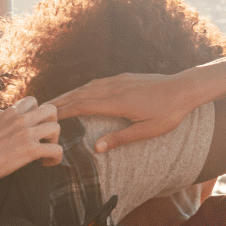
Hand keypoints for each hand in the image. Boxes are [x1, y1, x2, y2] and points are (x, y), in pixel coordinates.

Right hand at [0, 97, 61, 181]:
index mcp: (9, 112)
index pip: (33, 101)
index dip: (37, 113)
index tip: (32, 127)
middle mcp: (20, 120)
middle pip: (51, 110)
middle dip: (51, 123)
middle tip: (44, 137)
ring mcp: (26, 134)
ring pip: (56, 128)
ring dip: (54, 141)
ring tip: (45, 152)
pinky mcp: (31, 150)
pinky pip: (56, 149)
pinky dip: (56, 157)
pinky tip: (46, 163)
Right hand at [49, 71, 195, 151]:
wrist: (186, 88)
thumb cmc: (169, 113)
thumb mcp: (147, 131)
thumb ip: (121, 138)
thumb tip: (96, 148)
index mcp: (117, 102)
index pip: (82, 106)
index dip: (62, 111)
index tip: (46, 117)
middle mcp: (113, 88)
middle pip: (79, 94)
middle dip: (58, 102)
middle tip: (39, 109)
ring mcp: (118, 81)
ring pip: (86, 87)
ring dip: (68, 94)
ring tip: (54, 102)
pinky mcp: (124, 78)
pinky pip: (96, 83)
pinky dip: (82, 89)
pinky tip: (78, 93)